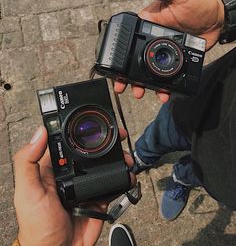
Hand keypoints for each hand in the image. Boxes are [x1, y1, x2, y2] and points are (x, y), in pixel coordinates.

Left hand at [14, 126, 134, 245]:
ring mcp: (86, 184)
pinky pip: (112, 183)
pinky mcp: (98, 196)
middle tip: (117, 136)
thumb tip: (40, 132)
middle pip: (90, 151)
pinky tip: (127, 174)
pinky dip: (121, 178)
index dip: (79, 130)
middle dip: (105, 142)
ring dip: (117, 159)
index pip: (67, 142)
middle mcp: (71, 173)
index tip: (90, 123)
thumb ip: (28, 162)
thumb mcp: (28, 191)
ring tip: (125, 157)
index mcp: (53, 167)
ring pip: (104, 165)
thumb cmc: (37, 224)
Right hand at [114, 0, 224, 101]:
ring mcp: (163, 52)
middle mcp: (152, 40)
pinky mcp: (174, 61)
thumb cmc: (196, 2)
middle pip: (134, 60)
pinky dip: (163, 86)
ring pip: (148, 71)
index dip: (119, 56)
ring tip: (140, 93)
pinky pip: (166, 76)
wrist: (217, 19)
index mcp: (147, 25)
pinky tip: (162, 93)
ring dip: (142, 84)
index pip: (129, 41)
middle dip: (127, 75)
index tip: (113, 68)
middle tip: (122, 86)